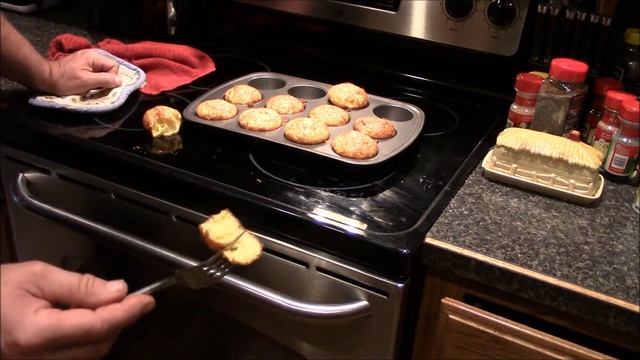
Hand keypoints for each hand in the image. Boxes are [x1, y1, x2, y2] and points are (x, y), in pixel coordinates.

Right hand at [1, 261, 154, 358]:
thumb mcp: (36, 276)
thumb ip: (80, 285)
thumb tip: (118, 291)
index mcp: (36, 334)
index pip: (97, 326)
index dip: (127, 312)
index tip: (147, 300)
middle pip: (98, 345)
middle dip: (118, 321)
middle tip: (126, 297)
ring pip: (91, 355)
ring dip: (106, 331)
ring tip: (100, 305)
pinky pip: (76, 358)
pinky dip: (89, 340)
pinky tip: (83, 320)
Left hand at [44, 49, 122, 95]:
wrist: (46, 79)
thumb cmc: (65, 81)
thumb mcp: (87, 81)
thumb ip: (105, 80)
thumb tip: (120, 81)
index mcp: (94, 56)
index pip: (114, 66)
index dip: (111, 78)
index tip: (101, 86)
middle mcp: (92, 55)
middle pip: (109, 69)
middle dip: (105, 80)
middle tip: (95, 87)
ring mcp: (87, 60)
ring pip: (103, 72)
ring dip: (99, 81)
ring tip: (90, 86)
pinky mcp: (82, 66)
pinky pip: (95, 73)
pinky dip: (93, 80)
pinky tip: (86, 84)